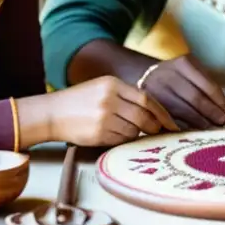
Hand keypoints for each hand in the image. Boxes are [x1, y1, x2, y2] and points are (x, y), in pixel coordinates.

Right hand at [41, 76, 176, 146]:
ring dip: (135, 134)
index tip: (172, 123)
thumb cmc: (81, 101)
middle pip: (143, 116)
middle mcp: (109, 99)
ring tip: (124, 129)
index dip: (162, 113)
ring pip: (133, 131)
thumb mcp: (103, 88)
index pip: (146, 98)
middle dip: (153, 126)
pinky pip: (120, 140)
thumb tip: (155, 113)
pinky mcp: (97, 134)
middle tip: (157, 131)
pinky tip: (113, 134)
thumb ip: (127, 96)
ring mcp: (103, 117)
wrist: (52, 113)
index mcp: (113, 84)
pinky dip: (122, 140)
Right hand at [141, 55, 224, 129]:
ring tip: (213, 129)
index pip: (207, 84)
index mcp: (184, 63)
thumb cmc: (179, 78)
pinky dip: (186, 127)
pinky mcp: (150, 105)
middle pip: (195, 98)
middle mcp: (168, 74)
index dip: (220, 100)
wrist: (149, 78)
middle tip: (223, 123)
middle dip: (212, 113)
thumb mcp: (192, 73)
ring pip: (183, 110)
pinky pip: (171, 119)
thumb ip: (208, 88)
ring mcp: (156, 89)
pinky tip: (196, 132)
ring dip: (201, 122)